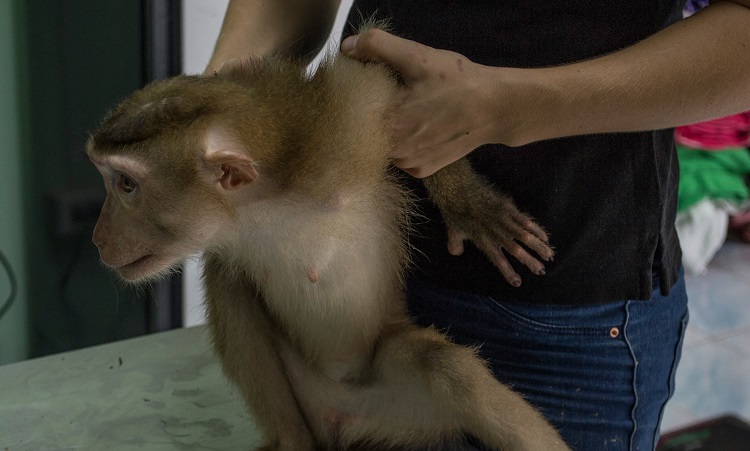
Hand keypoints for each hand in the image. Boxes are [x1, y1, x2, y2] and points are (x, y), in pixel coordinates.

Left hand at [342, 29, 517, 177]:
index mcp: (389, 125)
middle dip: (373, 114)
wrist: (495, 108)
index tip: (367, 85)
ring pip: (383, 146)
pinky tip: (417, 126)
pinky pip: (400, 157)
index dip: (356, 100)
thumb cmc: (458, 82)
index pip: (353, 117)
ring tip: (407, 109)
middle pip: (367, 133)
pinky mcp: (422, 171)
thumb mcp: (418, 57)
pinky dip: (403, 143)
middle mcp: (396, 152)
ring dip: (388, 130)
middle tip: (393, 95)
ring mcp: (409, 165)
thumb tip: (347, 47)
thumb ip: (378, 46)